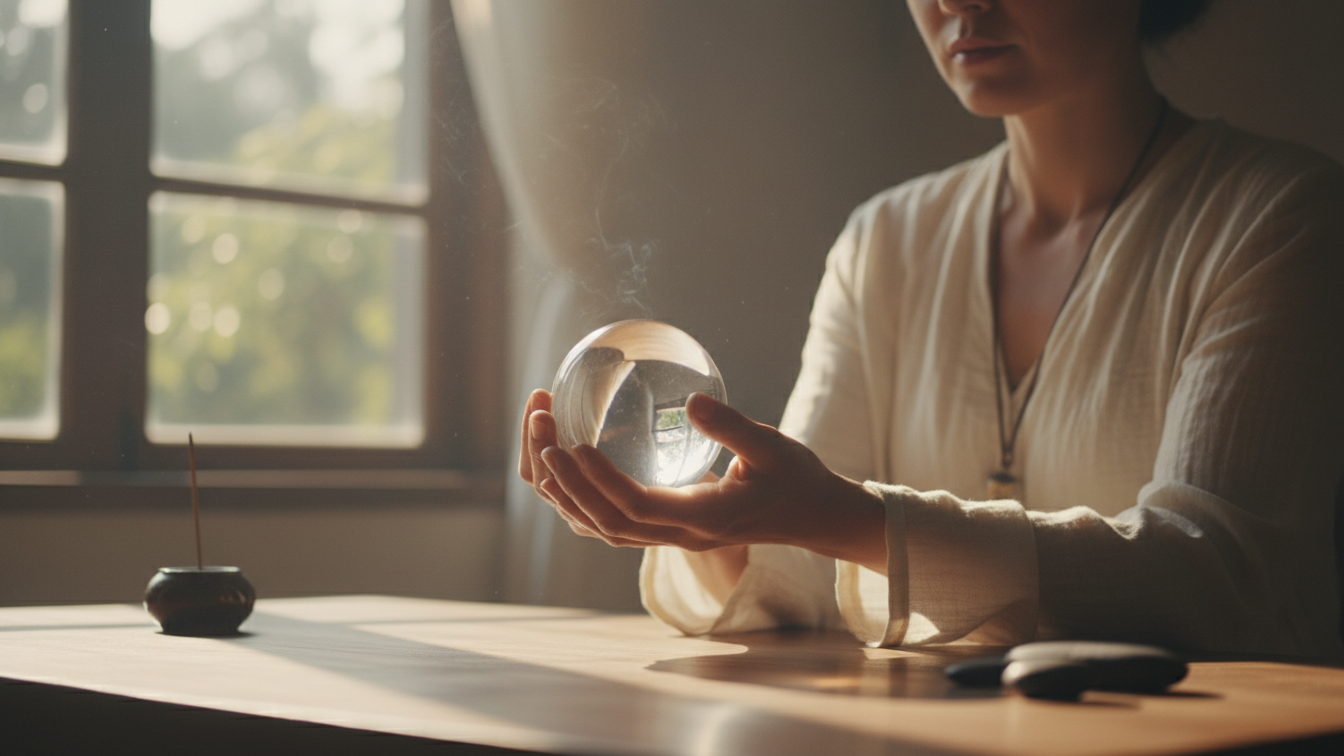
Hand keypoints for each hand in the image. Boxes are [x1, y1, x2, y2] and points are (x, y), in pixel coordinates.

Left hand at [529, 392, 886, 572]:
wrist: (813, 517)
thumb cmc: (796, 478)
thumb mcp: (772, 447)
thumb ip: (732, 427)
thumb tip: (690, 401)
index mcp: (703, 518)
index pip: (637, 507)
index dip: (600, 481)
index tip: (574, 446)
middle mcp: (680, 535)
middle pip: (606, 523)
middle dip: (566, 483)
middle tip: (542, 435)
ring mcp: (672, 537)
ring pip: (603, 528)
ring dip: (566, 493)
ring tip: (541, 445)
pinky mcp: (669, 529)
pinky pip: (614, 524)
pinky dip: (582, 501)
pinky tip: (565, 468)